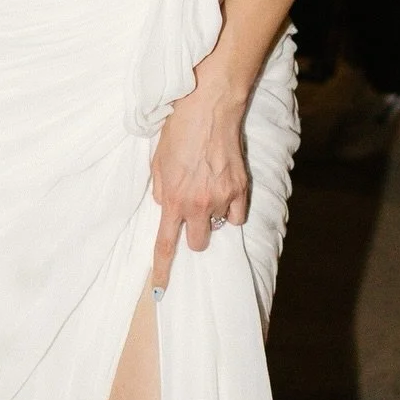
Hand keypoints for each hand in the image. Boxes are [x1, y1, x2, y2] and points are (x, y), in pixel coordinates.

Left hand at [150, 70, 250, 294]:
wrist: (208, 109)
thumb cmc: (178, 132)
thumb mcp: (157, 162)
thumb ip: (161, 190)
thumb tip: (166, 206)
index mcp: (173, 200)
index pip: (166, 245)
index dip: (163, 271)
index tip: (161, 290)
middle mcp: (198, 204)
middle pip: (197, 243)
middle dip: (194, 234)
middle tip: (192, 213)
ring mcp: (223, 198)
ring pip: (219, 225)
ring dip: (213, 214)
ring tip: (208, 186)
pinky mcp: (242, 189)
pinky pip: (238, 215)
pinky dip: (232, 208)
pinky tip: (225, 189)